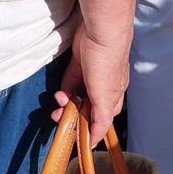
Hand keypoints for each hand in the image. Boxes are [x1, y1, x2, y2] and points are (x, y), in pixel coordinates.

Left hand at [52, 21, 129, 145]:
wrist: (100, 32)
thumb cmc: (108, 64)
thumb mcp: (105, 97)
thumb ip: (101, 119)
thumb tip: (95, 140)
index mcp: (114, 96)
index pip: (103, 119)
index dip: (91, 129)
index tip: (78, 139)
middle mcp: (104, 86)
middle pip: (88, 107)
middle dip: (73, 115)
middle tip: (60, 119)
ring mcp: (92, 74)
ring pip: (78, 94)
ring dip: (67, 102)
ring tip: (58, 103)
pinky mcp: (81, 62)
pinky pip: (71, 79)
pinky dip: (65, 88)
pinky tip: (59, 93)